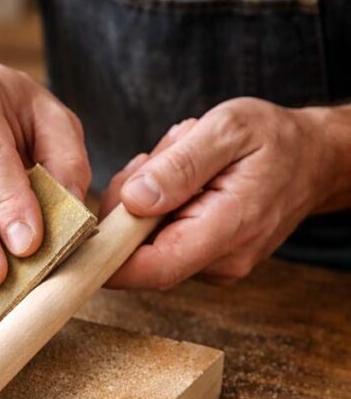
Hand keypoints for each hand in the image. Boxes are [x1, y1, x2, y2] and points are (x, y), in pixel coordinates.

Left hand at [101, 98, 350, 289]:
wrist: (312, 159)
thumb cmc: (273, 139)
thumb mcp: (227, 130)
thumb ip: (180, 165)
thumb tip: (133, 200)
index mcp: (226, 231)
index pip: (152, 268)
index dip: (108, 256)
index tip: (86, 224)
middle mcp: (219, 263)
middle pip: (139, 255)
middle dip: (128, 208)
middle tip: (152, 159)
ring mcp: (213, 267)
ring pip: (147, 244)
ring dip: (144, 203)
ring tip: (177, 161)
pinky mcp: (206, 261)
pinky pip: (161, 240)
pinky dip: (158, 208)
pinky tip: (183, 179)